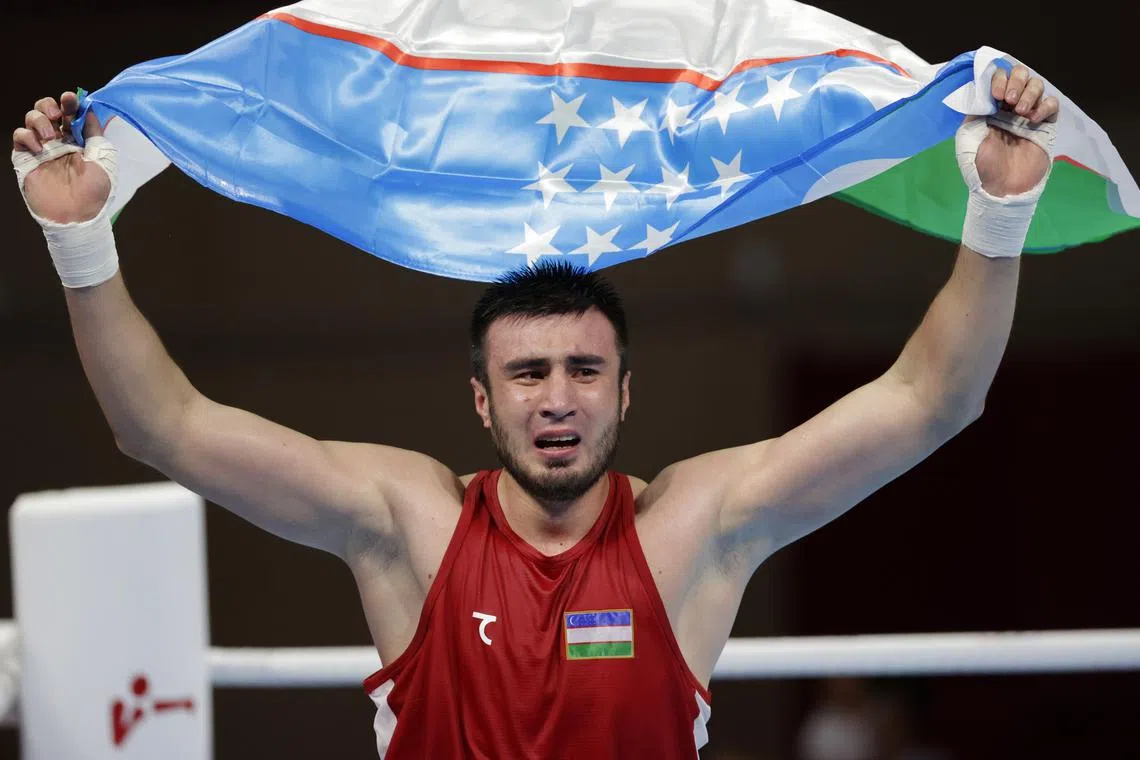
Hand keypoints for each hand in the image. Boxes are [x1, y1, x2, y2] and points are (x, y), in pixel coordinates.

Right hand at [12, 92, 109, 223]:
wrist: (77, 215)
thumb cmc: (95, 192)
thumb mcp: (104, 160)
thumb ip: (95, 135)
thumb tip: (89, 111)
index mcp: (79, 141)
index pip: (70, 114)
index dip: (70, 103)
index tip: (71, 99)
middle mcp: (59, 141)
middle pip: (47, 110)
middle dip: (50, 105)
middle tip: (57, 113)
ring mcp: (41, 148)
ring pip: (32, 119)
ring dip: (39, 119)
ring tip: (49, 135)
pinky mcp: (25, 158)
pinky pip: (19, 136)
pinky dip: (27, 135)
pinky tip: (39, 147)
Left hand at [974, 65, 1059, 196]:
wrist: (1002, 188)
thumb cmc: (981, 166)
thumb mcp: (967, 137)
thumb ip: (975, 111)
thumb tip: (985, 92)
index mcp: (990, 107)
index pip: (998, 77)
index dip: (999, 79)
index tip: (995, 94)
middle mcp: (1009, 107)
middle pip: (1020, 74)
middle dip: (1016, 81)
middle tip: (1009, 101)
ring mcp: (1028, 115)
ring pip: (1037, 85)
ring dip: (1029, 92)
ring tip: (1021, 112)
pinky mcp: (1046, 125)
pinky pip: (1052, 104)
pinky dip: (1045, 105)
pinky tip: (1034, 119)